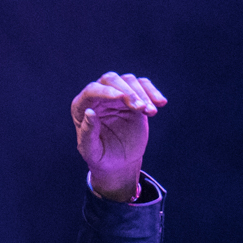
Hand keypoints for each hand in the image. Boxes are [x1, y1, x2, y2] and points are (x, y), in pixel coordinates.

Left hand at [71, 72, 166, 201]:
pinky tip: (160, 103)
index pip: (92, 90)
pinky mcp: (133, 97)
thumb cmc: (101, 157)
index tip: (121, 97)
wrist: (119, 162)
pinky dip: (152, 92)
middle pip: (111, 80)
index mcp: (82, 107)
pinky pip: (143, 86)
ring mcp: (116, 95)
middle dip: (127, 91)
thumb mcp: (91, 151)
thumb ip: (88, 134)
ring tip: (151, 112)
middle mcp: (98, 96)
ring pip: (129, 80)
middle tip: (139, 108)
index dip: (106, 92)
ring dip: (142, 94)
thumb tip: (90, 112)